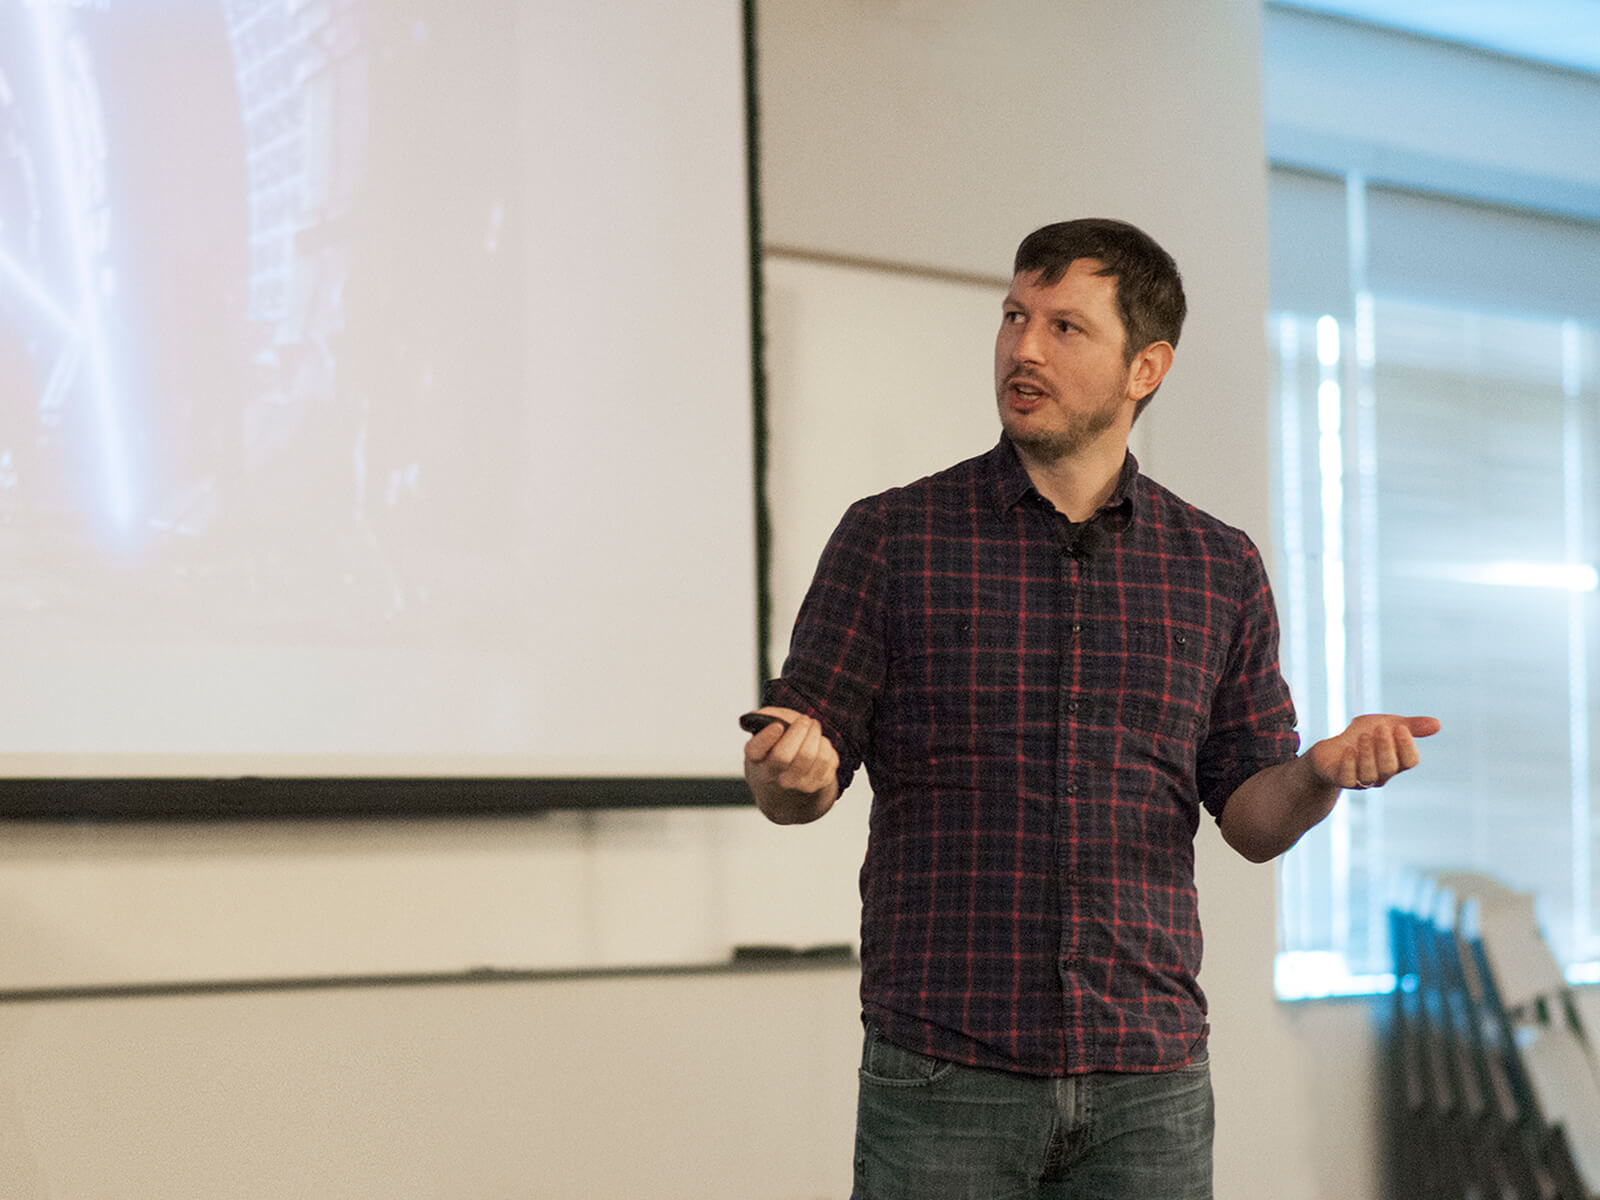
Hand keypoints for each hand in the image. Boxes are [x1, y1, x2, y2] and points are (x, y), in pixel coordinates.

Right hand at [742, 706, 839, 823]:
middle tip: (804, 719)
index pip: (755, 751)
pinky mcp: (816, 784)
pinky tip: (819, 744)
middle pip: (783, 755)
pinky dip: (825, 746)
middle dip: (798, 730)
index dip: (766, 738)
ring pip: (809, 755)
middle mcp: (772, 776)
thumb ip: (763, 718)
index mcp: (756, 759)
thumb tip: (763, 716)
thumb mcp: (765, 730)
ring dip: (815, 734)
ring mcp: (795, 784)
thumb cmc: (777, 745)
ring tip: (813, 727)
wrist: (791, 777)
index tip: (778, 726)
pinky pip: (826, 760)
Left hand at [1307, 714, 1440, 791]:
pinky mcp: (1341, 779)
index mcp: (1396, 761)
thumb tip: (1438, 724)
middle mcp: (1382, 774)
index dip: (1407, 745)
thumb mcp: (1386, 725)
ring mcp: (1361, 779)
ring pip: (1370, 775)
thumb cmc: (1363, 736)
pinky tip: (1349, 750)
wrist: (1331, 749)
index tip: (1400, 727)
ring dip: (1368, 754)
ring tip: (1364, 736)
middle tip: (1380, 728)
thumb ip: (1410, 725)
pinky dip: (1350, 764)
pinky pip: (1348, 779)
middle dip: (1386, 747)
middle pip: (1390, 767)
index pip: (1410, 760)